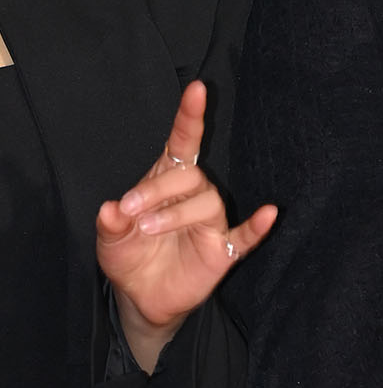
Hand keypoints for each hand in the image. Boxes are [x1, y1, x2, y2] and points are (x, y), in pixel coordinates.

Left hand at [97, 79, 276, 369]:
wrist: (141, 298)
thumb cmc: (129, 257)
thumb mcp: (109, 239)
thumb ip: (109, 223)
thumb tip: (109, 209)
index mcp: (166, 181)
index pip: (182, 143)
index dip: (190, 117)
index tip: (196, 89)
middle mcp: (193, 196)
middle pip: (190, 175)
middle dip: (158, 189)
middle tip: (129, 210)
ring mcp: (210, 223)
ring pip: (207, 203)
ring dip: (176, 213)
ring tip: (146, 228)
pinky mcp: (222, 251)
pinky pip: (245, 237)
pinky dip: (257, 227)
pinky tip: (269, 214)